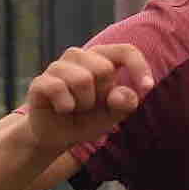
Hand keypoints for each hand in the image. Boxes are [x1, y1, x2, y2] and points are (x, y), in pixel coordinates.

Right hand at [23, 43, 154, 152]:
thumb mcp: (112, 116)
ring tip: (75, 109)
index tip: (148, 88)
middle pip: (104, 69)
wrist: (55, 137)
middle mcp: (79, 56)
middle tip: (90, 106)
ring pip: (82, 80)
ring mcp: (58, 67)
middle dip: (101, 96)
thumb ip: (123, 105)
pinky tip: (61, 110)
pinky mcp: (40, 81)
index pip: (126, 51)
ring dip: (83, 104)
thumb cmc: (86, 120)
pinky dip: (64, 106)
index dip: (139, 67)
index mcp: (101, 59)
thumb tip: (124, 94)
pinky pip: (58, 89)